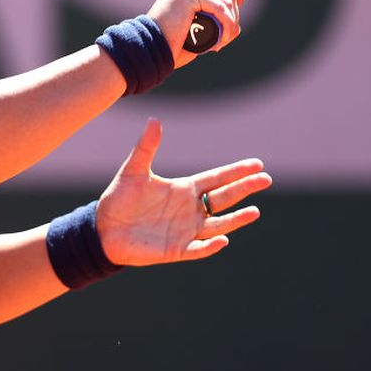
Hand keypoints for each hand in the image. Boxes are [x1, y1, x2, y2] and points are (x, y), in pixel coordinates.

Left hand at [96, 118, 269, 265]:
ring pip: (218, 224)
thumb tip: (154, 120)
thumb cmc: (120, 198)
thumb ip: (146, 148)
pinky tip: (222, 240)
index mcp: (184, 189)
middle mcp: (190, 209)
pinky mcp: (177, 250)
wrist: (104, 228)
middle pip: (224, 198)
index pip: (216, 179)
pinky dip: (210, 246)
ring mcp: (186, 230)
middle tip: (265, 179)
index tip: (257, 164)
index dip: (236, 172)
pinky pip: (198, 249)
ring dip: (236, 219)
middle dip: (244, 188)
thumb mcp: (133, 170)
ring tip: (254, 211)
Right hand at [146, 0, 244, 67]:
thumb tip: (238, 25)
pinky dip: (227, 22)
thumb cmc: (169, 44)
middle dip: (233, 12)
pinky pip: (220, 6)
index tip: (232, 19)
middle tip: (226, 34)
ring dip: (231, 21)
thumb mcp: (196, 31)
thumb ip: (213, 25)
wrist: (150, 50)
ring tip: (224, 39)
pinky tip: (224, 36)